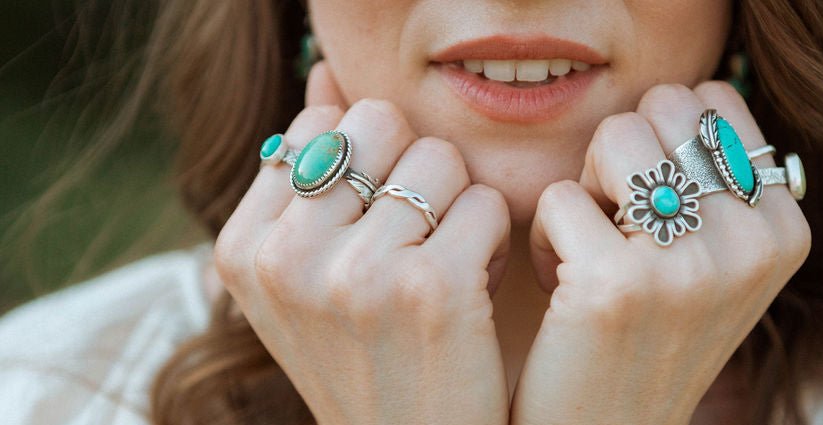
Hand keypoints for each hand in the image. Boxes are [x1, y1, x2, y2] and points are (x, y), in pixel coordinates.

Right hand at [214, 63, 511, 424]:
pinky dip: (493, 241)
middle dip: (411, 171)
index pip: (320, 125)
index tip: (371, 232)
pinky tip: (475, 290)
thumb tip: (325, 78)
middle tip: (415, 240)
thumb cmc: (367, 356)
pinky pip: (486, 203)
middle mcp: (286, 256)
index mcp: (244, 247)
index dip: (367, 167)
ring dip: (457, 208)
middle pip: (381, 123)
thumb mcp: (307, 274)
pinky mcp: (431, 290)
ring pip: (441, 159)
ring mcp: (356, 273)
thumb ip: (306, 174)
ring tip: (443, 269)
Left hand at [514, 82, 810, 423]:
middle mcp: (753, 244)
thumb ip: (724, 186)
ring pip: (613, 136)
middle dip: (623, 159)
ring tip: (593, 253)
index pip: (713, 99)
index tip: (656, 212)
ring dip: (586, 189)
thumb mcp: (719, 266)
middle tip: (617, 229)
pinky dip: (547, 237)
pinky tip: (565, 290)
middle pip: (660, 107)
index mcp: (785, 231)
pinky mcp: (619, 284)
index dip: (662, 143)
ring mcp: (691, 265)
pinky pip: (560, 197)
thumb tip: (696, 103)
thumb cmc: (649, 335)